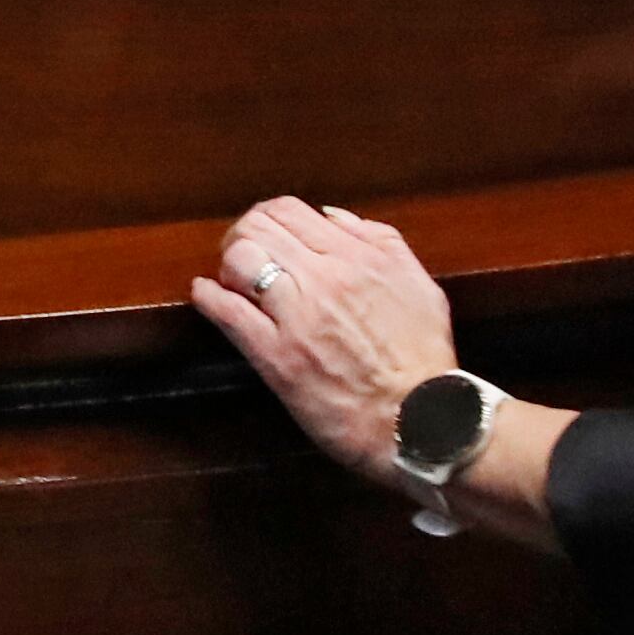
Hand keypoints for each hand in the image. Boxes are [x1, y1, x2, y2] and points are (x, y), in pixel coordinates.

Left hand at [191, 196, 463, 489]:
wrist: (425, 424)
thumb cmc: (424, 361)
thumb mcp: (420, 288)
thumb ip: (381, 243)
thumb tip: (333, 216)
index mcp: (359, 259)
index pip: (288, 210)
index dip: (268, 218)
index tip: (267, 235)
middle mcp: (326, 279)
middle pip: (256, 227)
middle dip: (242, 236)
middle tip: (242, 255)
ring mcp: (298, 316)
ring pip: (239, 259)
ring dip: (228, 265)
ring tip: (232, 281)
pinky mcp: (277, 355)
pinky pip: (226, 311)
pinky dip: (209, 297)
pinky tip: (208, 296)